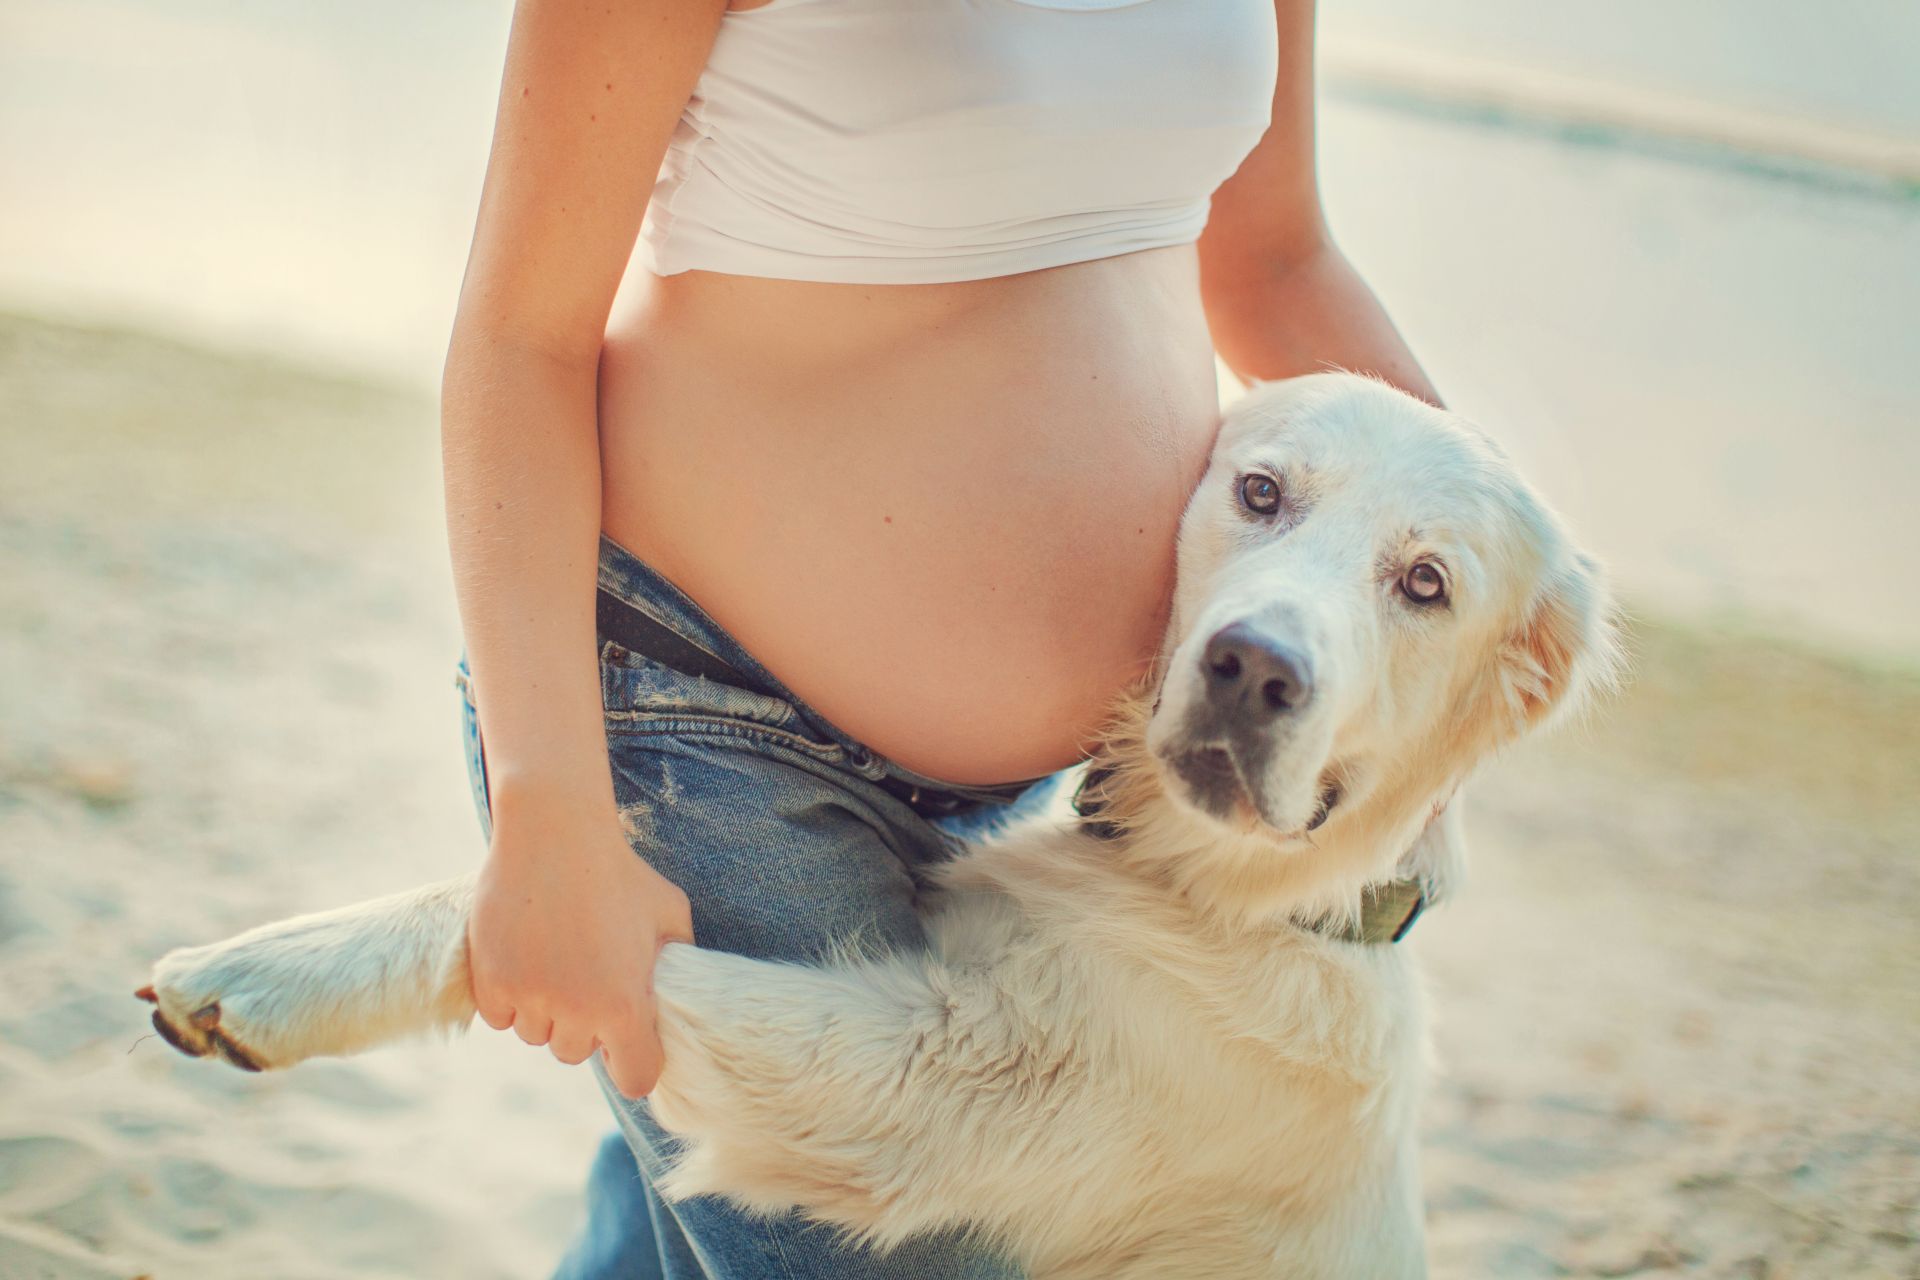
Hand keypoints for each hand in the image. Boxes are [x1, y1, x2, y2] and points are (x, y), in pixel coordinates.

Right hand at [467, 782, 693, 1096]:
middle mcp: (575, 1013)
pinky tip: (525, 959)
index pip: (634, 1078)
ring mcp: (529, 999)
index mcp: (625, 1006)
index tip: (627, 1043)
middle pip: (576, 1053)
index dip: (634, 1064)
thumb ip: (677, 961)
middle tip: (588, 979)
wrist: (554, 835)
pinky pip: (500, 1018)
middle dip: (584, 1027)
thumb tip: (678, 995)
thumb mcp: (670, 913)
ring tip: (556, 962)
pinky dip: (509, 1000)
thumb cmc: (619, 873)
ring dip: (545, 1013)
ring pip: (536, 1036)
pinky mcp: (491, 983)